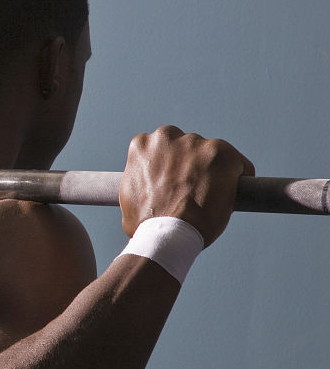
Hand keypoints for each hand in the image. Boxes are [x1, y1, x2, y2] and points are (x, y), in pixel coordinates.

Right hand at [119, 125, 254, 245]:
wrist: (167, 232)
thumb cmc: (145, 224)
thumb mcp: (129, 197)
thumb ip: (139, 184)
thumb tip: (147, 196)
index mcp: (142, 145)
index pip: (161, 150)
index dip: (169, 168)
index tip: (175, 183)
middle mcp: (167, 136)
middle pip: (187, 148)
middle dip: (191, 165)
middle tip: (191, 191)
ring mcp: (195, 143)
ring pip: (212, 155)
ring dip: (213, 172)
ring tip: (210, 198)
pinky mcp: (222, 153)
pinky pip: (238, 164)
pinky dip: (239, 178)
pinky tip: (233, 195)